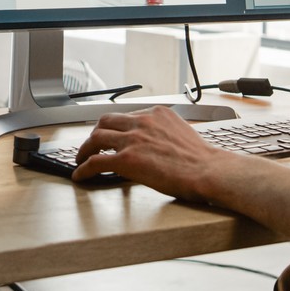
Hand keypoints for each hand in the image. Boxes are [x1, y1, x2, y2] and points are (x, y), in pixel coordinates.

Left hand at [72, 106, 227, 197]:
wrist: (208, 170)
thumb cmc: (201, 160)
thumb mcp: (181, 133)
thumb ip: (163, 133)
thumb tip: (155, 144)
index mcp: (156, 114)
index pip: (126, 116)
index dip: (114, 127)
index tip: (110, 134)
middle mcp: (142, 122)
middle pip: (105, 121)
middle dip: (95, 134)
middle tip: (91, 145)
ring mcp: (133, 140)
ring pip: (96, 138)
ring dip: (84, 150)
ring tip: (81, 160)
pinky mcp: (127, 159)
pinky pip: (96, 162)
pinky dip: (84, 169)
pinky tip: (80, 176)